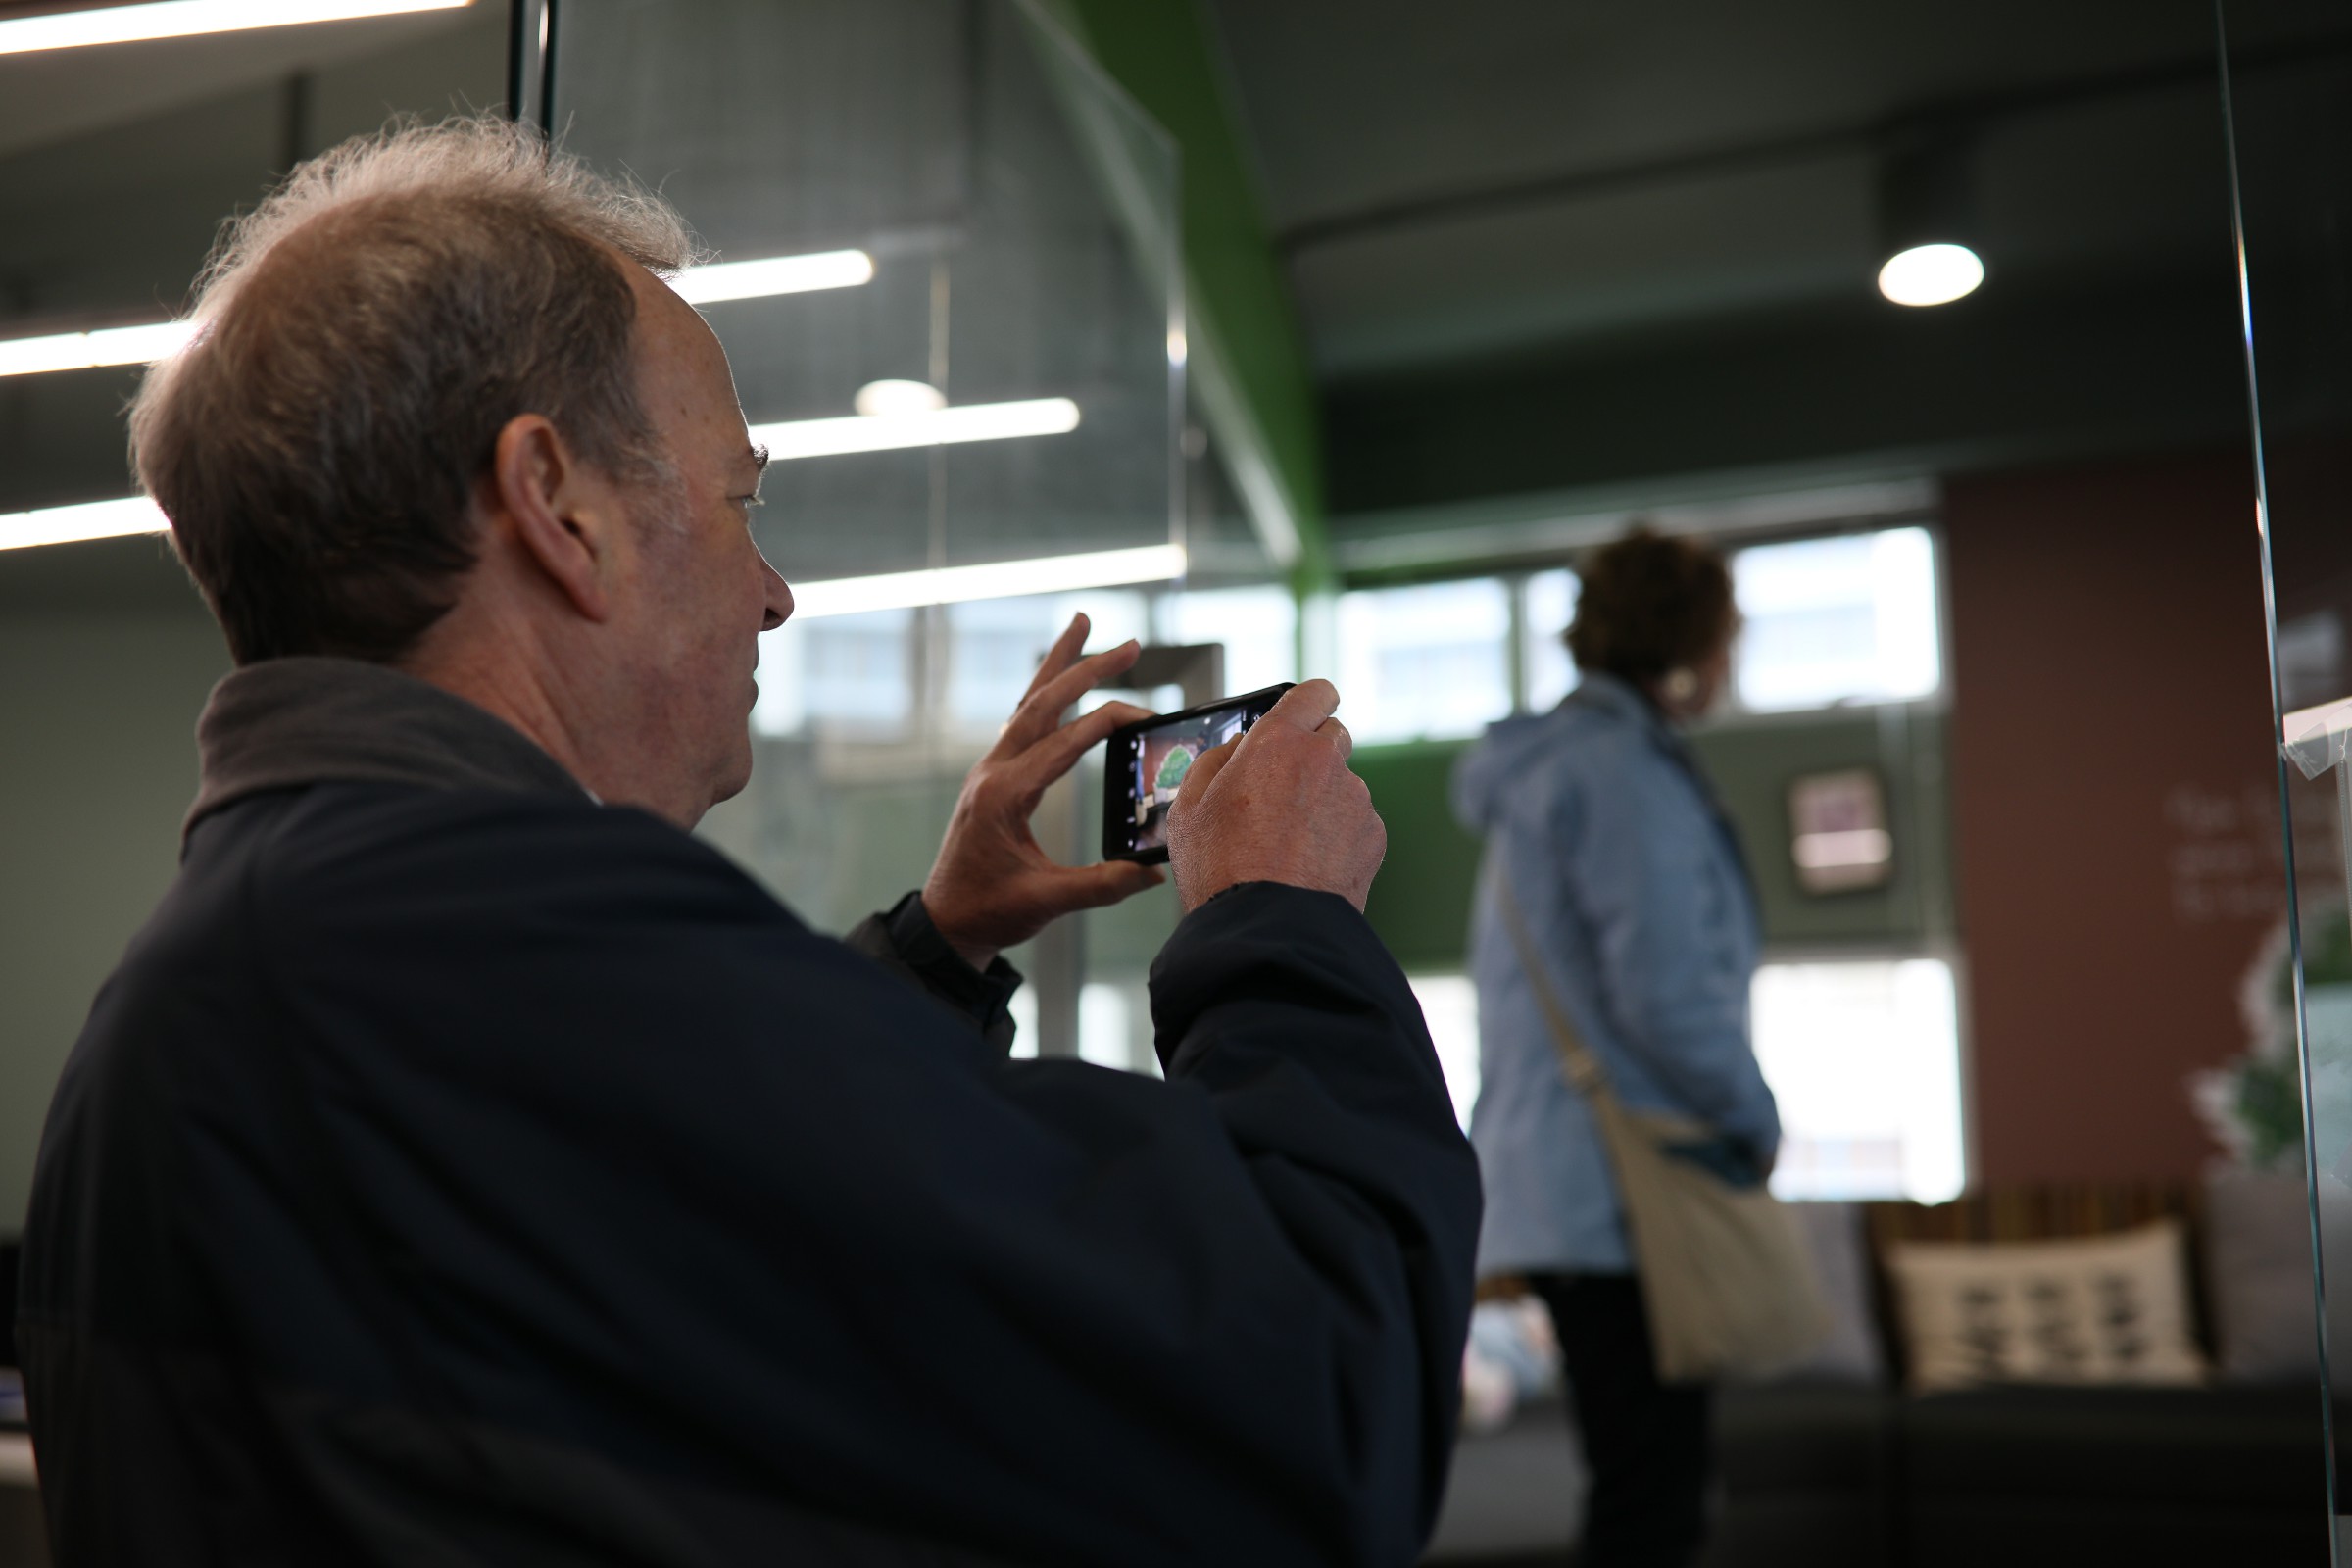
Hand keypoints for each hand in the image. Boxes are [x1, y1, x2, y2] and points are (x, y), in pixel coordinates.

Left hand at [922, 614, 1166, 968]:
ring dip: (1058, 665)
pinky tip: (1059, 682)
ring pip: (1027, 703)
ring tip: (1083, 625)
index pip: (1064, 743)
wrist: (945, 922)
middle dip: (1085, 668)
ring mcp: (989, 770)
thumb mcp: (1047, 902)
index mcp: (1005, 795)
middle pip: (1042, 704)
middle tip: (1129, 644)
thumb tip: (1154, 873)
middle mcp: (993, 772)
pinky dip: (1044, 694)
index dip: (1107, 723)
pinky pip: (1021, 722)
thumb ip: (1102, 886)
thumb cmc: (990, 912)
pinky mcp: (992, 777)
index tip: (1147, 713)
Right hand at [1163, 678, 1384, 912]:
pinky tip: (1309, 863)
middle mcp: (1325, 761)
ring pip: (1342, 784)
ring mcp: (1355, 799)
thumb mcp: (1188, 805)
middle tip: (1280, 789)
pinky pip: (1356, 822)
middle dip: (1311, 752)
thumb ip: (1215, 760)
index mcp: (1279, 742)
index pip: (1314, 692)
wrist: (1268, 928)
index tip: (1304, 711)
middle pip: (1332, 735)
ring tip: (1289, 842)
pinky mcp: (1373, 836)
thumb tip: (1238, 749)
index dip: (1309, 701)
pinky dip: (1338, 835)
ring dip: (1323, 799)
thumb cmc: (1221, 868)